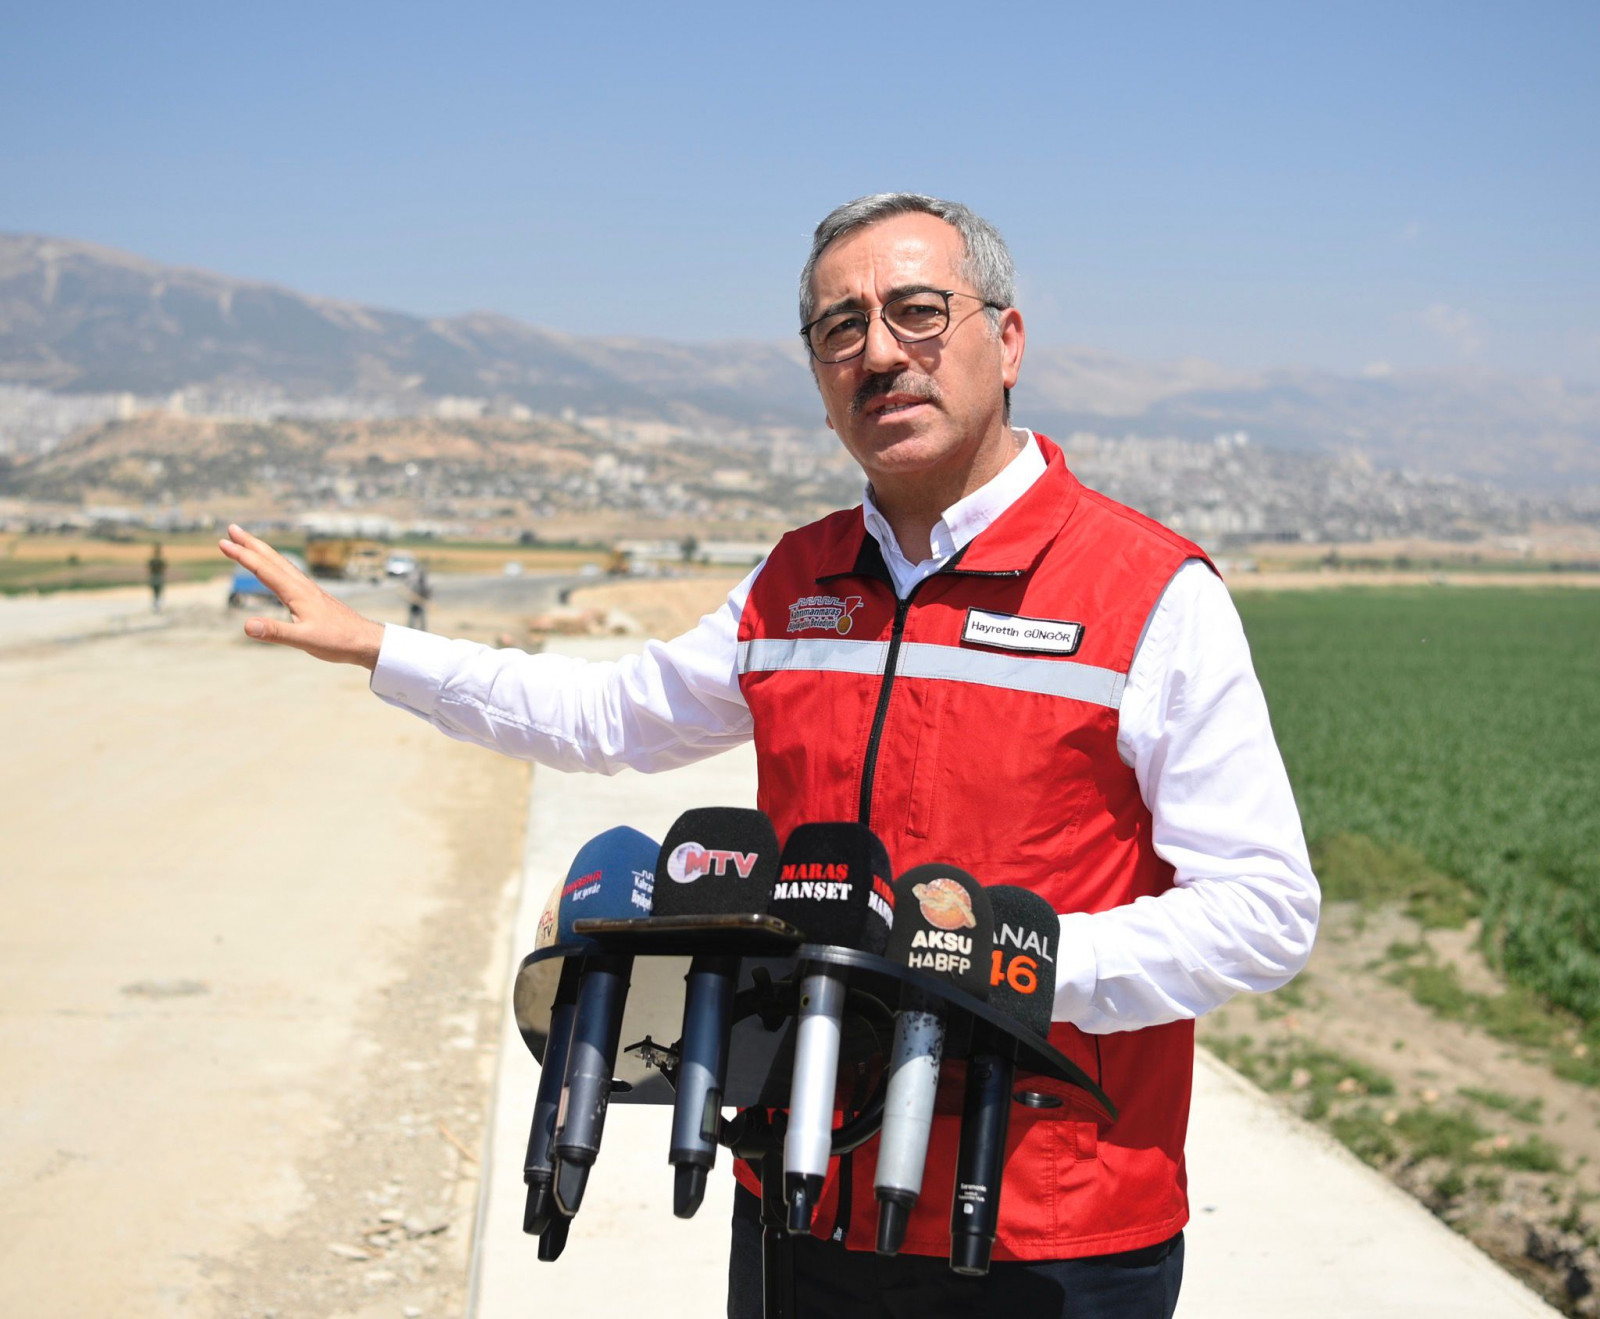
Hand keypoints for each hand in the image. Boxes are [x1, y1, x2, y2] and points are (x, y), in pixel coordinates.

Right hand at [218, 525, 386, 668]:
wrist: (366, 641)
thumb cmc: (338, 641)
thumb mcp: (303, 640)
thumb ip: (275, 632)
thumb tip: (247, 625)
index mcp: (296, 593)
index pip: (264, 569)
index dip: (242, 555)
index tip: (223, 542)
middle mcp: (301, 586)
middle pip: (272, 559)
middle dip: (250, 543)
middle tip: (232, 528)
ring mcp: (308, 590)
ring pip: (281, 564)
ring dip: (262, 551)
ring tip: (248, 542)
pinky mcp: (313, 596)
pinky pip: (289, 574)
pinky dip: (276, 565)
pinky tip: (276, 569)